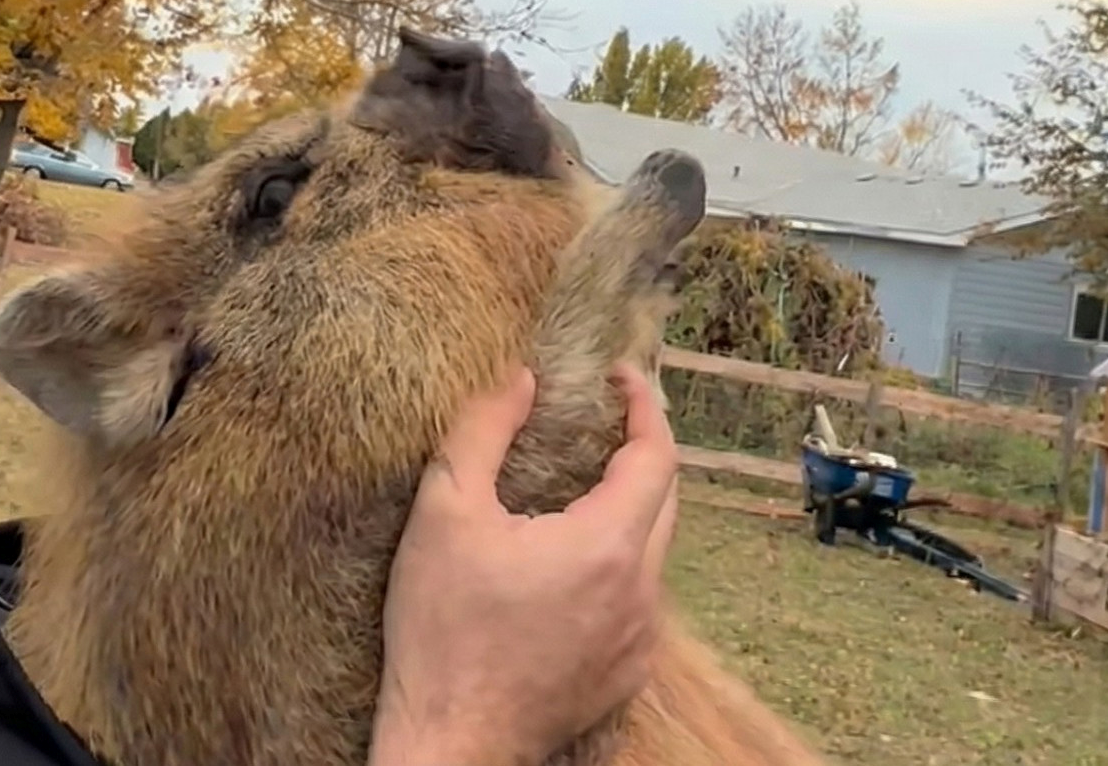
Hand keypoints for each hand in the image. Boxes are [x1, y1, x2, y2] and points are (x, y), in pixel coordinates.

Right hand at [368, 362, 680, 765]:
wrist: (451, 743)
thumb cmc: (441, 630)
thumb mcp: (444, 512)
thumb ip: (483, 430)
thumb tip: (520, 378)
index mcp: (605, 545)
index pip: (657, 455)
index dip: (646, 406)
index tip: (620, 378)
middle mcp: (639, 591)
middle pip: (665, 500)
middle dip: (640, 452)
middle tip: (602, 422)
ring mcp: (639, 638)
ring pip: (651, 552)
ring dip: (625, 512)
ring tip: (576, 491)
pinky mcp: (626, 672)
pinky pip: (636, 600)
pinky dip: (615, 566)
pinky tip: (566, 567)